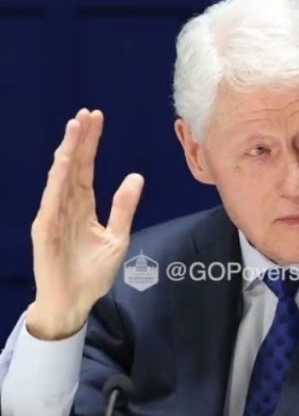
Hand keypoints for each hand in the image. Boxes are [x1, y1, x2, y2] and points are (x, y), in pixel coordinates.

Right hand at [25, 109, 143, 339]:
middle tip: (87, 113)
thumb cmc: (92, 272)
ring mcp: (54, 216)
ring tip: (75, 128)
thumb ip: (124, 207)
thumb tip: (136, 176)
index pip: (86, 168)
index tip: (97, 119)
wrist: (75, 302)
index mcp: (83, 207)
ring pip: (61, 178)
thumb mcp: (117, 236)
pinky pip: (52, 201)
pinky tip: (64, 162)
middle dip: (79, 140)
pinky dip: (58, 180)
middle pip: (73, 166)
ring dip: (67, 152)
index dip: (91, 144)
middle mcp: (66, 206)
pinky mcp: (46, 230)